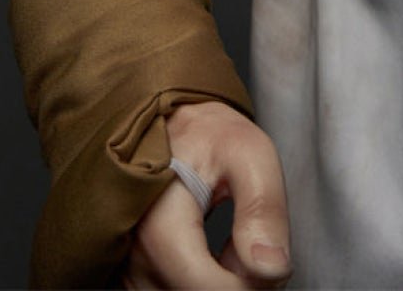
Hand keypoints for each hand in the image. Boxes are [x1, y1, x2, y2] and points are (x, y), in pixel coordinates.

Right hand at [121, 100, 291, 289]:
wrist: (167, 128)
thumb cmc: (207, 136)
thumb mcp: (248, 151)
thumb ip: (263, 207)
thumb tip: (272, 269)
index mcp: (157, 224)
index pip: (207, 289)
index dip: (251, 283)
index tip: (265, 254)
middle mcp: (134, 257)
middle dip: (236, 281)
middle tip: (247, 237)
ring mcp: (130, 273)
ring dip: (219, 283)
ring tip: (228, 240)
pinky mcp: (134, 281)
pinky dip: (202, 284)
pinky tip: (212, 257)